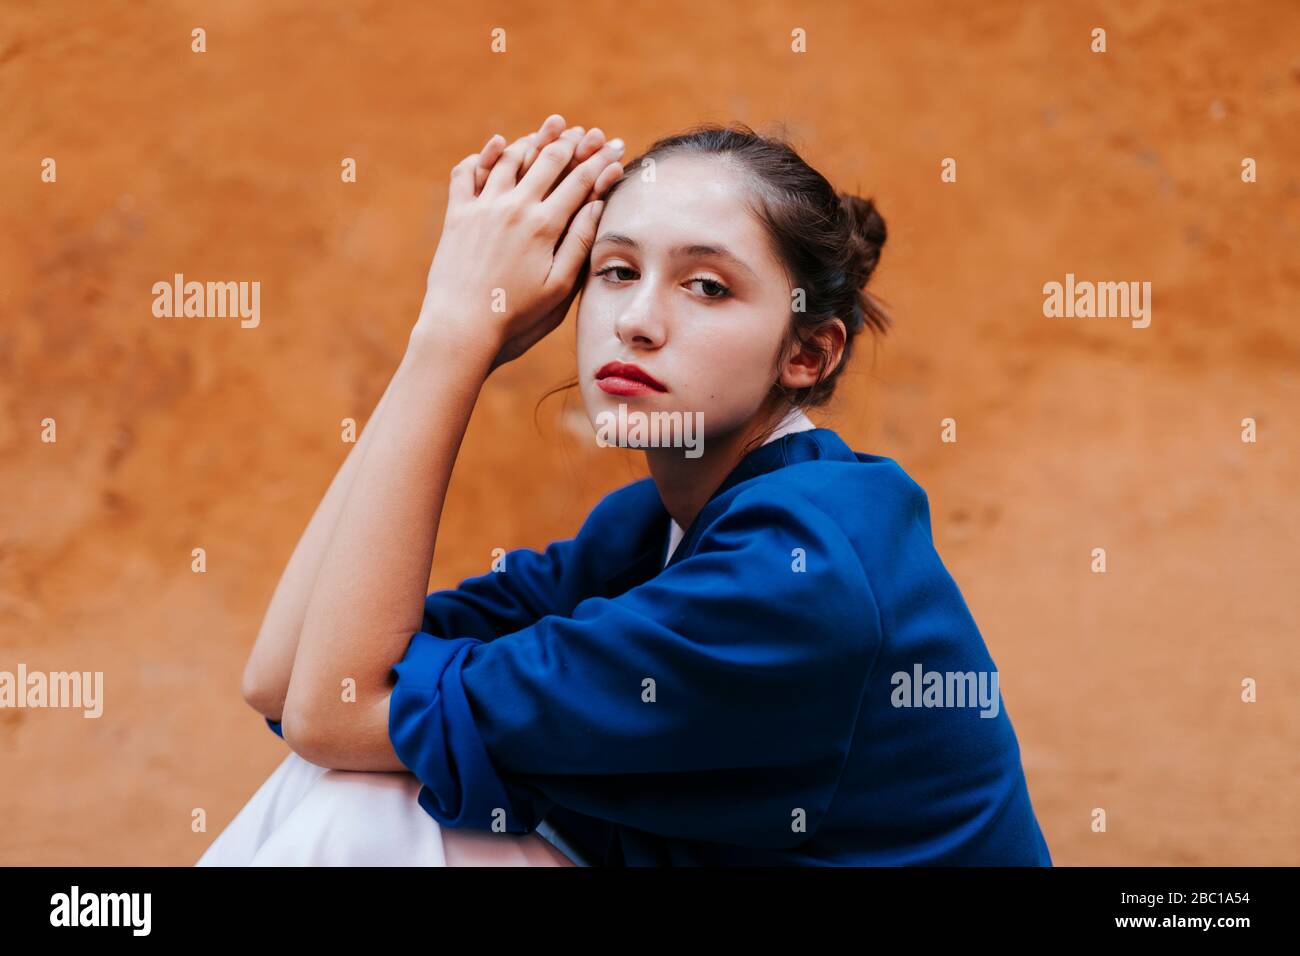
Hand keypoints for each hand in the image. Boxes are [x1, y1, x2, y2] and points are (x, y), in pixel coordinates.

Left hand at [416, 115, 624, 372]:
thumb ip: (579, 243)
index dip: (601, 161)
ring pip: (512, 157)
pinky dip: (484, 155)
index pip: (580, 182)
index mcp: (544, 226)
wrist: (461, 325)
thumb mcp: (559, 287)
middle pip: (550, 161)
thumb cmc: (516, 315)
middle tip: (591, 132)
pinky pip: (468, 172)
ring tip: (553, 126)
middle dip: (575, 143)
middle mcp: (514, 207)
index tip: (616, 147)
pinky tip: (498, 144)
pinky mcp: (458, 214)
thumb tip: (596, 205)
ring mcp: (483, 207)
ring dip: (536, 139)